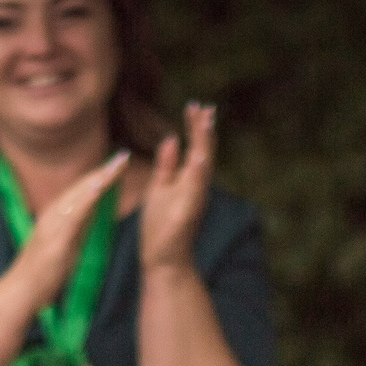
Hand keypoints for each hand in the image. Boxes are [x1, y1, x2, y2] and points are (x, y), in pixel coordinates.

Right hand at [2, 150, 130, 311]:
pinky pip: (73, 214)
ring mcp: (51, 225)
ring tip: (115, 166)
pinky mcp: (53, 238)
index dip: (100, 178)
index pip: (82, 192)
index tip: (119, 166)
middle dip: (104, 172)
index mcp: (56, 217)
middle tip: (124, 157)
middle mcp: (52, 216)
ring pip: (77, 196)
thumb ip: (78, 227)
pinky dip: (85, 199)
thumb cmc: (42, 274)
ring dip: (97, 179)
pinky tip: (98, 187)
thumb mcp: (67, 246)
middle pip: (81, 188)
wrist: (20, 291)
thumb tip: (92, 211)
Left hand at [138, 101, 215, 271]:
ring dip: (205, 144)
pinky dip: (198, 170)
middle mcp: (196, 187)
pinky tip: (199, 154)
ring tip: (206, 120)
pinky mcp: (188, 212)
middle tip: (205, 106)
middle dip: (204, 129)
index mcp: (189, 180)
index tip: (194, 106)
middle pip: (204, 152)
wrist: (163, 260)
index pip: (195, 147)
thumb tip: (170, 137)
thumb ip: (166, 165)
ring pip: (203, 166)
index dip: (195, 127)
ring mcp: (195, 199)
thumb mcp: (159, 188)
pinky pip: (195, 189)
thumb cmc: (160, 227)